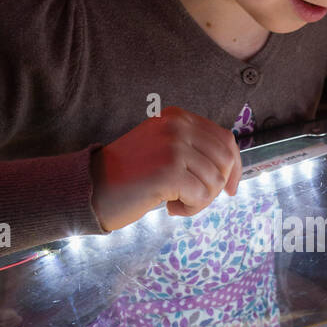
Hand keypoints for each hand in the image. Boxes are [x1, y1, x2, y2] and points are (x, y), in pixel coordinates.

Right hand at [90, 106, 241, 231]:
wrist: (92, 188)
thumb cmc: (129, 176)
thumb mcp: (163, 148)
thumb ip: (192, 148)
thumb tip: (230, 168)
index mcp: (177, 117)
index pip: (225, 140)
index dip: (234, 168)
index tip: (231, 189)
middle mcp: (177, 126)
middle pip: (224, 162)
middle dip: (215, 188)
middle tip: (191, 199)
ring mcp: (174, 147)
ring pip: (215, 182)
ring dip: (199, 201)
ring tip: (174, 203)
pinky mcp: (169, 171)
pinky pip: (201, 196)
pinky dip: (190, 209)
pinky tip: (170, 208)